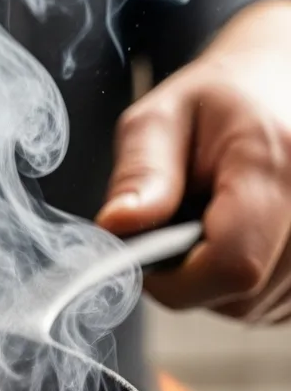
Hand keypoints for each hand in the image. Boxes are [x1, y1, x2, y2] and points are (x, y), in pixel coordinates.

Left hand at [97, 0, 290, 322]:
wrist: (275, 83)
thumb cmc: (215, 100)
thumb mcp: (160, 120)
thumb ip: (140, 175)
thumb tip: (115, 226)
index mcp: (274, 166)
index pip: (232, 265)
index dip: (175, 280)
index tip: (146, 255)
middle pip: (240, 295)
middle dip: (188, 278)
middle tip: (177, 224)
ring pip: (253, 307)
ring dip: (214, 281)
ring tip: (212, 221)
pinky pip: (270, 305)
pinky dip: (240, 286)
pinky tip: (236, 237)